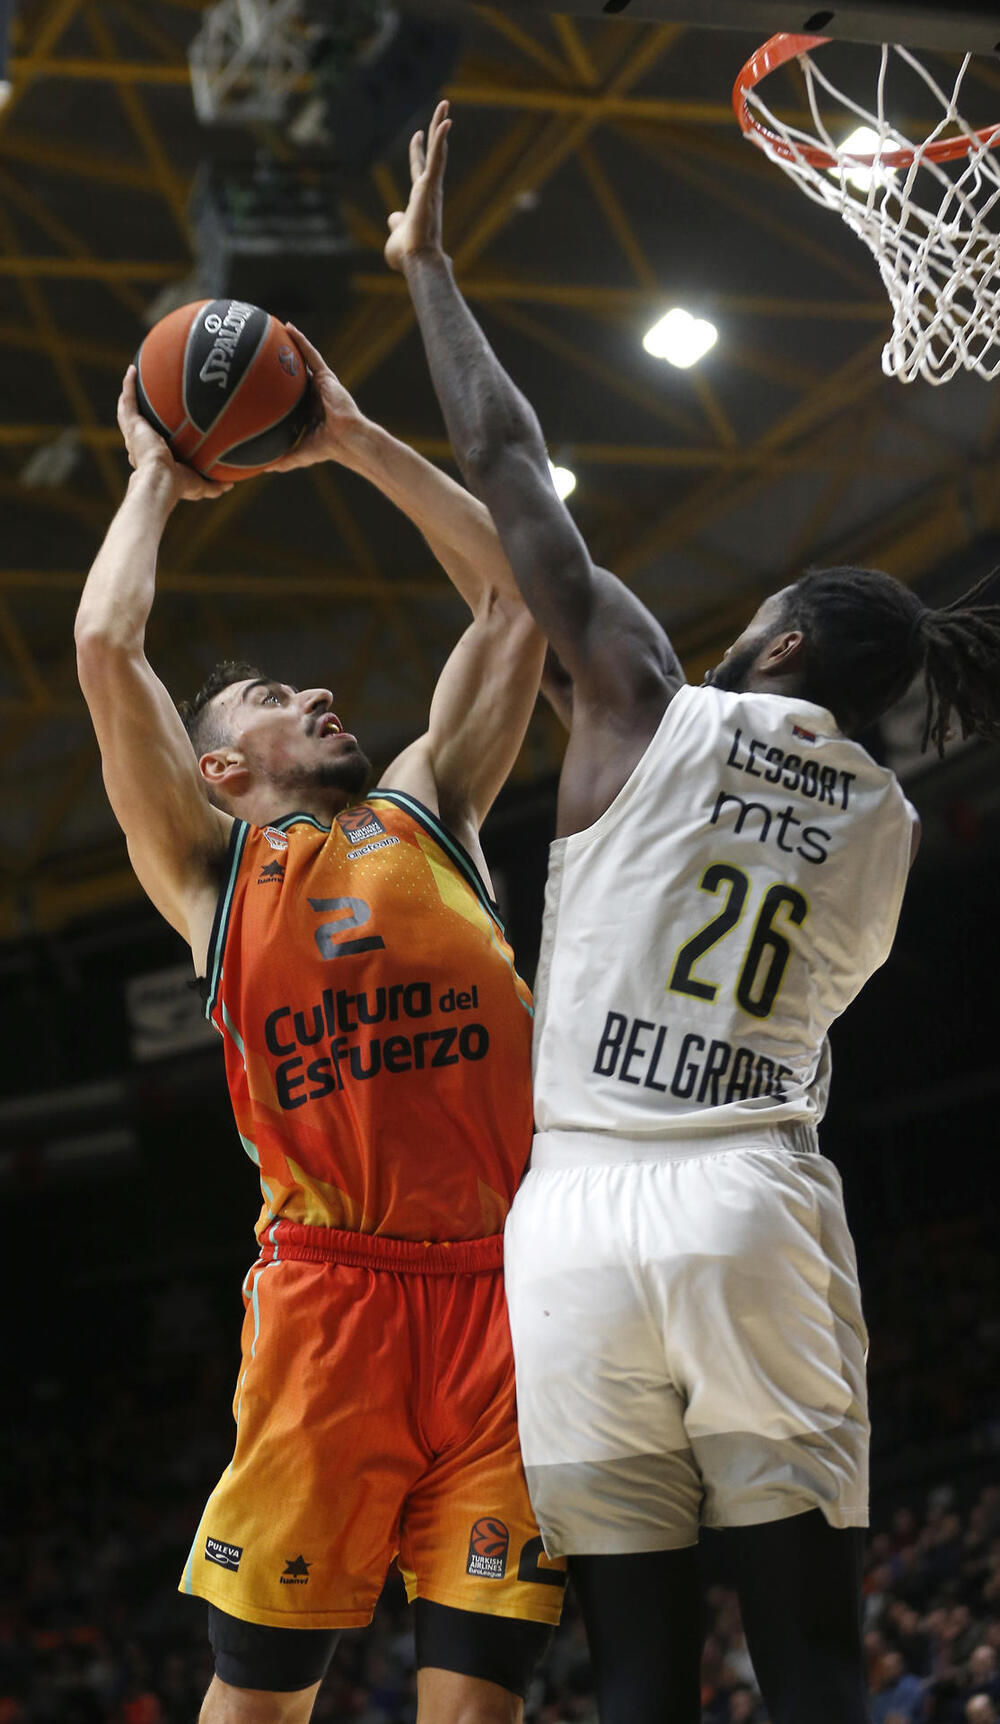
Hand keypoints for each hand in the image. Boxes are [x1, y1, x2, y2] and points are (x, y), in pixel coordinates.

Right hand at [118, 366, 231, 501]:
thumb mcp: (200, 486)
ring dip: (129, 394)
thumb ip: (214, 485)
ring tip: (133, 377)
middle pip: (138, 426)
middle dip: (139, 414)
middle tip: (146, 400)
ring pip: (128, 411)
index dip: (153, 437)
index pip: (151, 446)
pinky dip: (128, 384)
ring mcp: (134, 434)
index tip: (162, 430)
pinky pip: (129, 400)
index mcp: (152, 459)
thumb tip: (230, 484)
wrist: (161, 480)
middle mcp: (140, 446)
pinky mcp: (132, 426)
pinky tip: (132, 369)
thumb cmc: (178, 486)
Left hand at [265, 325, 367, 471]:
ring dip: (290, 344)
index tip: (261, 380)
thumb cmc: (330, 449)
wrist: (349, 441)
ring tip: (274, 329)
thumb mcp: (300, 455)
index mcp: (309, 411)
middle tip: (263, 350)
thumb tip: (263, 469)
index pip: (290, 395)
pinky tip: (288, 327)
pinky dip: (301, 341)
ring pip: (302, 359)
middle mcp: (314, 394)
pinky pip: (311, 354)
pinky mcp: (326, 376)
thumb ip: (283, 460)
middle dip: (282, 362)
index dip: (277, 386)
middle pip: (294, 374)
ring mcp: (321, 384)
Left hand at [384, 99, 451, 273]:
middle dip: (436, 130)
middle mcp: (428, 189)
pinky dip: (441, 140)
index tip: (418, 134)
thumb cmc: (407, 254)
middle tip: (443, 107)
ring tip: (445, 104)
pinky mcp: (430, 186)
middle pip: (434, 153)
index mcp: (419, 198)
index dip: (418, 151)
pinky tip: (446, 121)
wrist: (416, 261)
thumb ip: (396, 222)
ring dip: (440, 126)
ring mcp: (431, 187)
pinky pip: (438, 158)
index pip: (419, 169)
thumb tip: (393, 217)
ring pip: (438, 150)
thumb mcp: (396, 233)